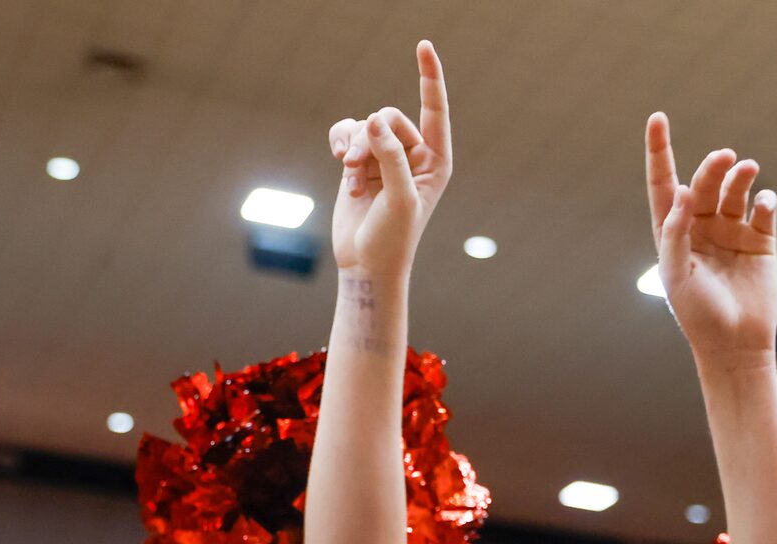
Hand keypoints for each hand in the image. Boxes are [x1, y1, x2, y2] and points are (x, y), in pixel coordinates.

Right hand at [327, 41, 452, 280]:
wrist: (365, 264)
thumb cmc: (393, 238)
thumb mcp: (399, 198)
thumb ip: (390, 157)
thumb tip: (372, 119)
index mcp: (436, 160)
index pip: (435, 110)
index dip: (429, 77)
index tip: (423, 45)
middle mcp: (412, 155)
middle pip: (390, 116)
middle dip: (371, 136)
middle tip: (357, 165)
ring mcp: (385, 156)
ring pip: (364, 125)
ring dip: (353, 146)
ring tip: (350, 174)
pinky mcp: (359, 161)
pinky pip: (346, 132)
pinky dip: (340, 143)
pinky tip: (340, 163)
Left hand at [646, 114, 776, 361]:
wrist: (736, 345)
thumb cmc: (698, 314)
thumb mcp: (677, 274)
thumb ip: (675, 233)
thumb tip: (681, 191)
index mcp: (674, 233)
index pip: (664, 183)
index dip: (659, 151)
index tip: (657, 118)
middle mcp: (702, 227)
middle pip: (703, 184)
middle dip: (711, 168)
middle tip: (724, 158)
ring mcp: (733, 232)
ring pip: (735, 191)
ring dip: (739, 176)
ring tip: (746, 168)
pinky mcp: (762, 241)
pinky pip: (763, 211)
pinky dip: (764, 201)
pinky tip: (764, 204)